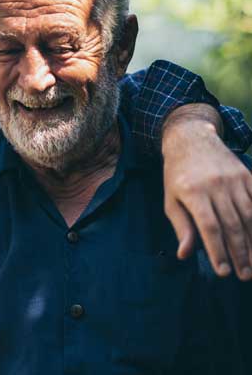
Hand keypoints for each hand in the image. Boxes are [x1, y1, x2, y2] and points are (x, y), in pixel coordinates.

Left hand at [162, 106, 251, 280]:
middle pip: (232, 225)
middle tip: (244, 275)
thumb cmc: (177, 174)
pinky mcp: (247, 175)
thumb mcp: (170, 198)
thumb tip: (184, 254)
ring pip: (249, 216)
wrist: (191, 139)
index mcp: (193, 192)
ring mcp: (234, 179)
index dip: (218, 251)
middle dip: (239, 253)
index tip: (223, 272)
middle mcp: (215, 185)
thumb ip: (180, 226)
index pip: (209, 227)